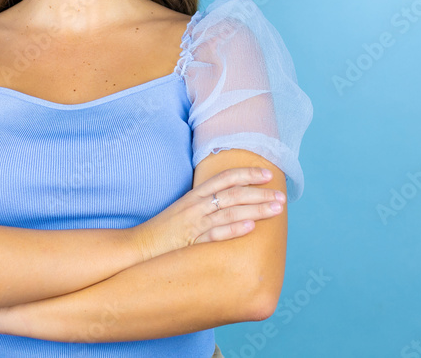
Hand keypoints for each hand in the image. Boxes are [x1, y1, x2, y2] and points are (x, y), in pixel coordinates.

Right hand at [131, 166, 285, 260]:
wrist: (139, 246)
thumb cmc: (163, 230)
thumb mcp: (184, 209)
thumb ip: (205, 203)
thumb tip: (229, 202)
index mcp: (195, 195)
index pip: (225, 178)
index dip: (247, 174)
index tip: (268, 174)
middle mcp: (196, 206)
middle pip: (233, 194)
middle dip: (259, 193)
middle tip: (281, 195)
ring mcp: (194, 223)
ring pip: (230, 212)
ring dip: (256, 209)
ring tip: (276, 209)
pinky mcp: (192, 242)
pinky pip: (216, 234)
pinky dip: (235, 229)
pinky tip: (252, 227)